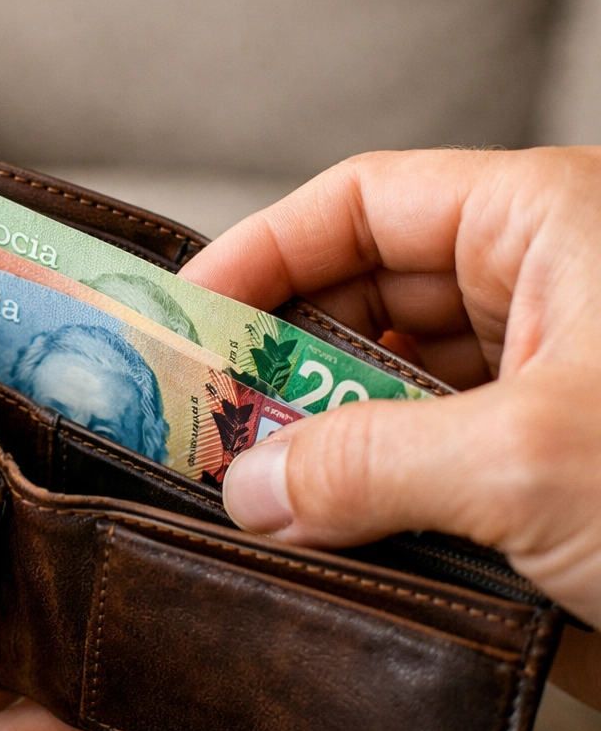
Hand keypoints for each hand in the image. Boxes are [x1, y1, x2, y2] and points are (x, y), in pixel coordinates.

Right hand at [180, 147, 600, 708]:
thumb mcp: (535, 459)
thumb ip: (370, 464)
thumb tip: (250, 490)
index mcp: (544, 228)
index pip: (361, 205)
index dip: (262, 249)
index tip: (185, 310)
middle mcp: (533, 296)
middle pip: (357, 296)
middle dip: (274, 354)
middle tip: (197, 413)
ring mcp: (530, 387)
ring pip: (379, 385)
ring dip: (309, 430)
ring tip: (239, 479)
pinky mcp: (529, 468)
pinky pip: (414, 460)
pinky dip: (357, 489)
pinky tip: (310, 526)